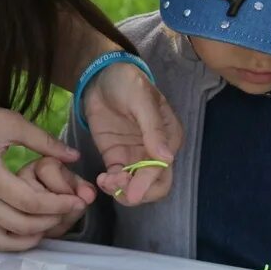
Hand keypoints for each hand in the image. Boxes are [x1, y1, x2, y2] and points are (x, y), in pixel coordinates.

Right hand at [0, 94, 88, 251]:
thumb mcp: (8, 121)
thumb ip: (43, 140)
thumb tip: (74, 157)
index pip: (29, 202)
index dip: (57, 205)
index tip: (76, 199)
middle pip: (19, 225)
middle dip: (50, 221)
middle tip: (68, 211)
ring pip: (0, 241)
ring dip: (27, 239)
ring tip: (46, 225)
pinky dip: (4, 242)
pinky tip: (19, 230)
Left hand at [84, 61, 181, 205]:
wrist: (101, 76)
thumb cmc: (127, 82)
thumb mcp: (141, 99)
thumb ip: (152, 128)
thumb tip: (167, 157)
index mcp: (169, 138)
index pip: (164, 170)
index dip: (148, 183)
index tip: (131, 192)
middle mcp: (155, 151)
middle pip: (154, 185)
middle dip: (138, 193)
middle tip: (117, 190)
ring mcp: (135, 155)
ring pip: (135, 185)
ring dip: (122, 190)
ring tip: (105, 182)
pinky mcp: (117, 156)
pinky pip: (117, 178)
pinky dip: (111, 184)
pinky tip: (101, 180)